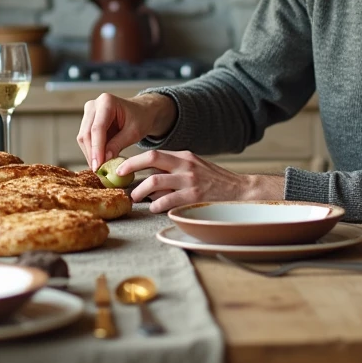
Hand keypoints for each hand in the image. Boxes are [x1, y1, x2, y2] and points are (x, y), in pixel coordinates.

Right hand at [76, 92, 175, 169]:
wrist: (142, 111)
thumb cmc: (141, 118)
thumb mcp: (134, 132)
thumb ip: (118, 144)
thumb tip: (104, 160)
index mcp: (106, 101)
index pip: (97, 128)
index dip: (96, 149)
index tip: (98, 165)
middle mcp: (93, 105)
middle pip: (86, 133)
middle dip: (92, 154)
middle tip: (99, 171)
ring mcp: (89, 113)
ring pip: (83, 138)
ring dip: (91, 154)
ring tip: (100, 168)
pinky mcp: (88, 122)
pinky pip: (86, 140)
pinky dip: (92, 151)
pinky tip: (99, 161)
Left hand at [116, 150, 284, 212]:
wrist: (240, 191)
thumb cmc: (214, 181)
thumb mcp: (194, 167)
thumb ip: (174, 169)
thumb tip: (148, 178)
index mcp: (184, 156)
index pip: (154, 154)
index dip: (134, 160)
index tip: (121, 167)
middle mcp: (185, 165)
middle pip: (151, 161)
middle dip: (131, 168)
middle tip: (122, 180)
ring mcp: (189, 181)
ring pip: (155, 182)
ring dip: (141, 191)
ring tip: (137, 199)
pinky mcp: (193, 197)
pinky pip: (167, 201)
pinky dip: (156, 206)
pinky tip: (154, 209)